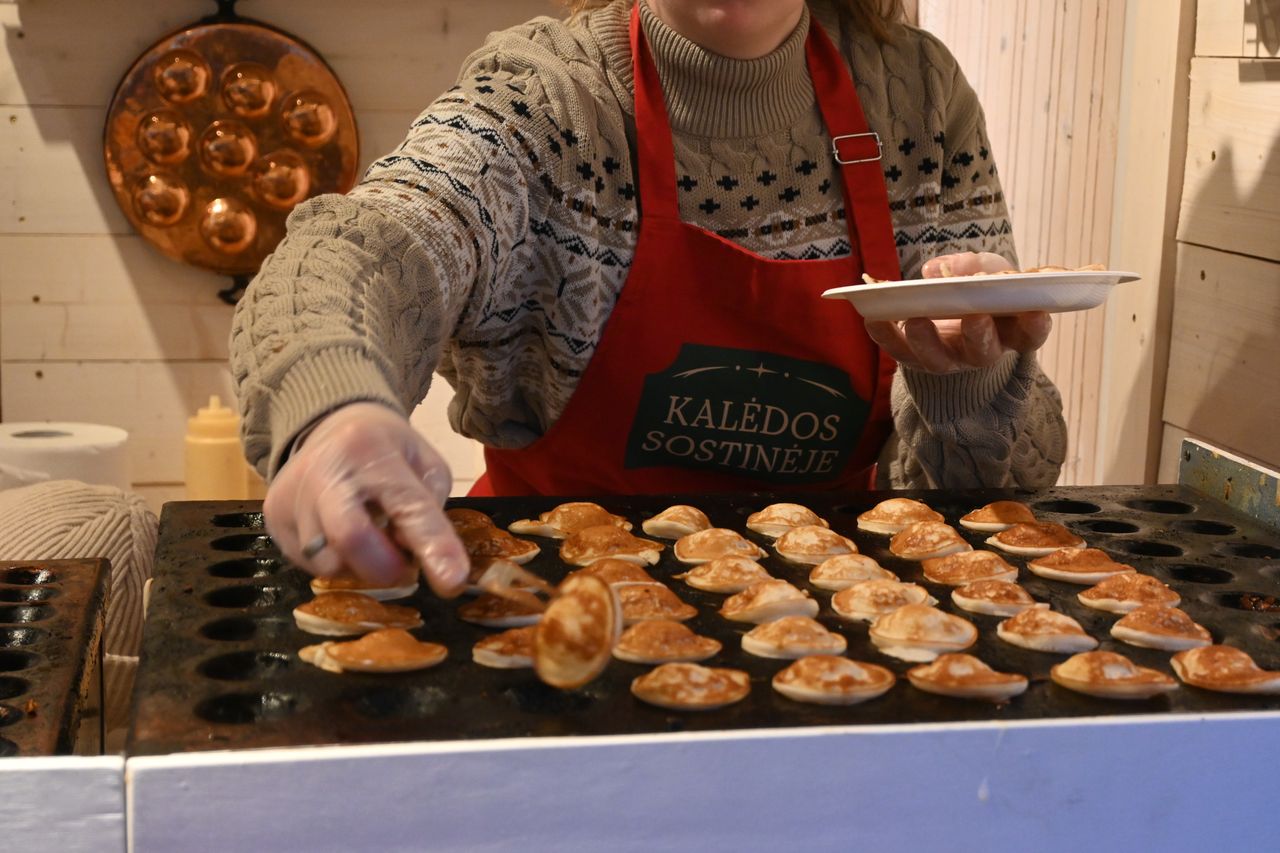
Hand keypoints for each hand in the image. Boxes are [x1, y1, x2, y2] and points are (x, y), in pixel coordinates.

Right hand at [263, 402, 468, 596]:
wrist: (329, 426)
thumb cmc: (388, 451)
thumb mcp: (425, 464)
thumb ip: (428, 509)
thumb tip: (418, 558)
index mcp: (373, 451)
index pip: (408, 507)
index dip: (434, 548)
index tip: (452, 583)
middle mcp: (325, 470)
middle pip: (351, 539)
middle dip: (385, 569)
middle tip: (403, 569)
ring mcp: (292, 496)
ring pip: (329, 562)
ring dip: (360, 565)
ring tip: (370, 538)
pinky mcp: (273, 518)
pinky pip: (309, 563)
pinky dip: (336, 560)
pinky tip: (342, 534)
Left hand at [864, 252, 1051, 372]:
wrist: (950, 312)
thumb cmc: (978, 289)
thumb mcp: (984, 269)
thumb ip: (973, 266)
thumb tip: (938, 272)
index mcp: (1009, 330)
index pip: (1029, 334)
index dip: (1035, 326)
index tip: (1037, 312)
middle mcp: (981, 350)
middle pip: (984, 352)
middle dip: (979, 335)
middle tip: (975, 316)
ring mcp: (947, 358)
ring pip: (938, 360)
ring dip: (927, 341)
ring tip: (916, 319)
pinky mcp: (914, 357)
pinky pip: (898, 351)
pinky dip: (885, 335)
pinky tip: (872, 318)